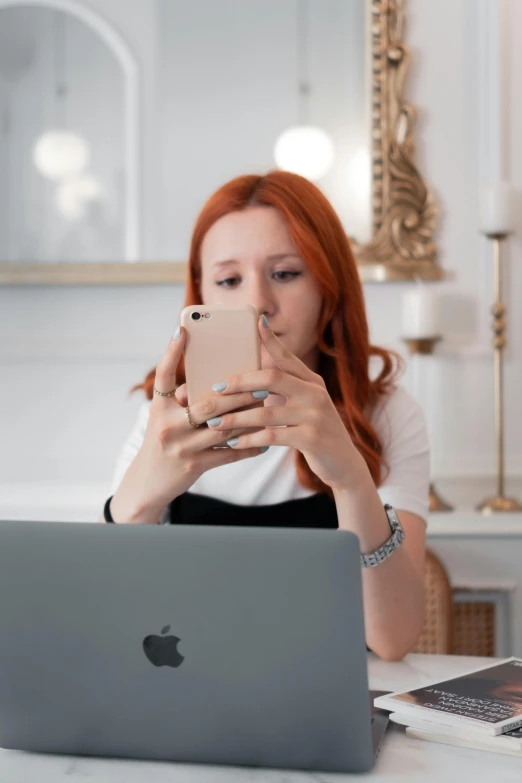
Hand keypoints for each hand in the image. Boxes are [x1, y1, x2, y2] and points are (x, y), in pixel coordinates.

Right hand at [110, 327, 267, 521]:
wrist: (147, 482)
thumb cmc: (162, 441)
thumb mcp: (164, 418)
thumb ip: (183, 399)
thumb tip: (216, 381)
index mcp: (159, 408)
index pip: (163, 375)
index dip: (171, 352)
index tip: (182, 330)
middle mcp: (167, 425)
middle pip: (208, 405)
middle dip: (238, 395)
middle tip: (261, 386)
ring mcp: (181, 447)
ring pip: (222, 429)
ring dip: (248, 419)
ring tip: (268, 409)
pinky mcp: (193, 466)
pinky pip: (227, 454)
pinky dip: (247, 447)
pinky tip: (264, 441)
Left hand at [203, 315, 366, 492]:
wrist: (343, 464)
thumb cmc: (315, 432)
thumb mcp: (306, 406)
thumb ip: (286, 391)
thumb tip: (250, 382)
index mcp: (312, 382)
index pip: (287, 357)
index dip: (271, 340)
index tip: (256, 322)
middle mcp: (315, 393)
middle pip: (272, 379)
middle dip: (240, 382)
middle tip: (216, 387)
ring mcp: (315, 415)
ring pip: (266, 412)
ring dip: (236, 418)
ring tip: (215, 423)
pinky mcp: (312, 438)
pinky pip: (272, 436)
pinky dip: (249, 439)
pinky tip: (233, 443)